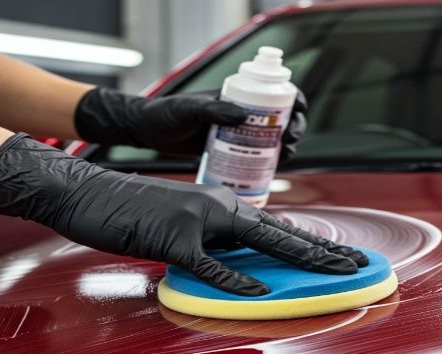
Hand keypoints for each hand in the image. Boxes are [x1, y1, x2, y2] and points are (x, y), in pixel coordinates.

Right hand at [0, 135, 366, 295]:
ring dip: (300, 258)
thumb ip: (212, 244)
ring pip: (259, 242)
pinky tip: (260, 289)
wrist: (87, 194)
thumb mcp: (180, 228)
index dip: (312, 244)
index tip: (342, 256)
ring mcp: (196, 220)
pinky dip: (234, 278)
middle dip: (324, 251)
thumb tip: (239, 267)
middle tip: (359, 265)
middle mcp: (217, 209)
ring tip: (336, 271)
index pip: (276, 229)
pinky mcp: (171, 237)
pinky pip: (208, 264)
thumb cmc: (132, 213)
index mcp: (221, 208)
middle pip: (281, 234)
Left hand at [74, 87, 307, 161]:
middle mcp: (241, 112)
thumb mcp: (188, 110)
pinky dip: (265, 165)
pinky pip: (254, 158)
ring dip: (283, 149)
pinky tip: (268, 175)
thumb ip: (214, 110)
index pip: (275, 91)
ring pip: (271, 140)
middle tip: (288, 146)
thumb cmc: (163, 114)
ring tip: (281, 160)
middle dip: (293, 131)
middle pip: (281, 119)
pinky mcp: (228, 151)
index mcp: (236, 95)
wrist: (145, 132)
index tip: (295, 117)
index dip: (293, 101)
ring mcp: (236, 133)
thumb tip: (245, 116)